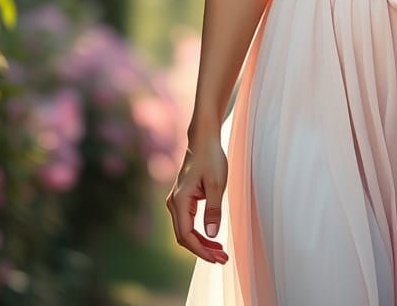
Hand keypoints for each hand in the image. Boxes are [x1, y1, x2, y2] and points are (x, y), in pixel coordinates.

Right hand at [166, 134, 229, 264]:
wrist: (203, 139)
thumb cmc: (211, 158)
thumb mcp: (217, 184)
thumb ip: (213, 210)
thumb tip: (211, 235)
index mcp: (179, 200)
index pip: (186, 235)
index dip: (201, 250)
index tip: (217, 259)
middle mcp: (173, 203)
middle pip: (184, 236)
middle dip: (203, 250)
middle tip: (223, 259)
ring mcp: (176, 201)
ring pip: (186, 231)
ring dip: (202, 243)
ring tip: (220, 252)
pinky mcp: (182, 199)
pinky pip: (188, 222)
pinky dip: (200, 232)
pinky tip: (212, 238)